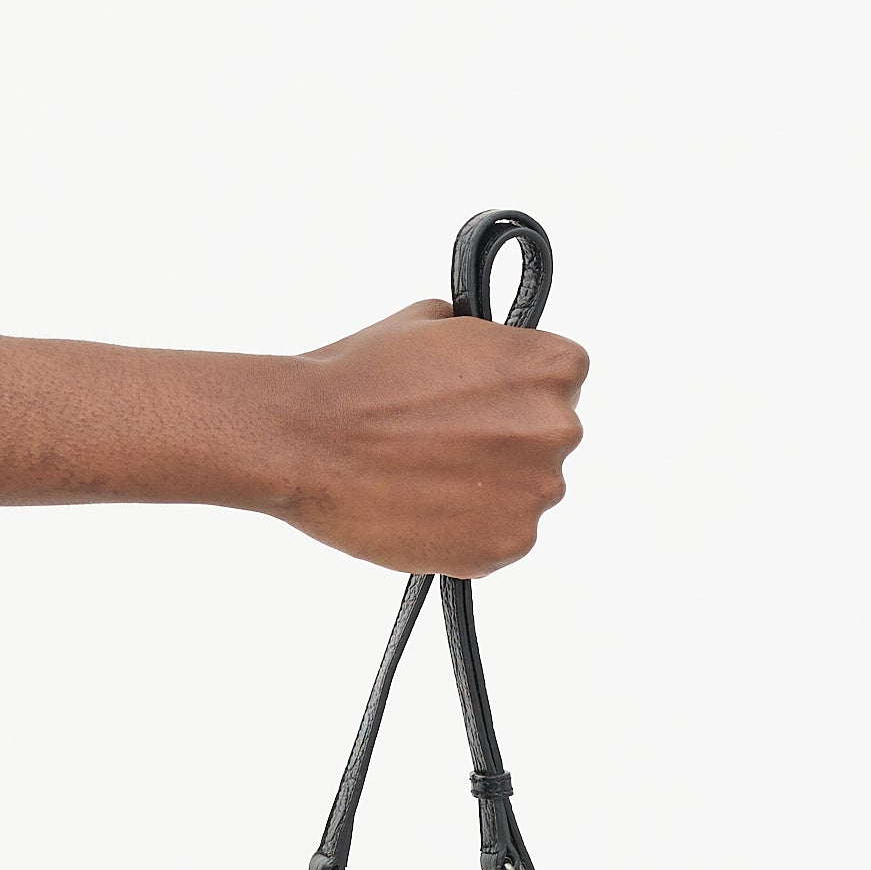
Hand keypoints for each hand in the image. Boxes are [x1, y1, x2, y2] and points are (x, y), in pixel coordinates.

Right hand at [271, 300, 587, 577]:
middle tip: (444, 440)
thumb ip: (485, 343)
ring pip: (526, 491)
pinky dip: (471, 529)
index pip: (563, 377)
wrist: (307, 441)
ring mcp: (536, 493)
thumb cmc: (359, 379)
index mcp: (552, 366)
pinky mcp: (507, 546)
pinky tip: (424, 506)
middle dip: (505, 439)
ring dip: (490, 487)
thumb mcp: (434, 323)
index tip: (478, 397)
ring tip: (426, 475)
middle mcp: (557, 429)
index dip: (516, 386)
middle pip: (548, 438)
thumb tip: (491, 357)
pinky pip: (502, 537)